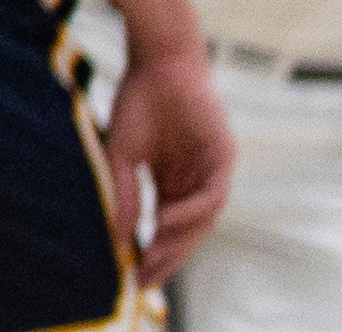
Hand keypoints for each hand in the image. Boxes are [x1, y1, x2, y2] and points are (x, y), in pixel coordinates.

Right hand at [109, 32, 236, 262]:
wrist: (159, 60)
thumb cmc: (138, 100)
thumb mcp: (122, 154)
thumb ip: (123, 194)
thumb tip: (117, 237)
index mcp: (172, 181)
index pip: (166, 229)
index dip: (152, 254)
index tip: (134, 279)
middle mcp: (195, 181)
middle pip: (188, 233)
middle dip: (167, 258)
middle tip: (146, 280)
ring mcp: (212, 170)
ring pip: (203, 220)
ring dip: (179, 240)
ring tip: (153, 253)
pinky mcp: (224, 157)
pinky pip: (213, 195)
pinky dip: (192, 211)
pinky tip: (166, 219)